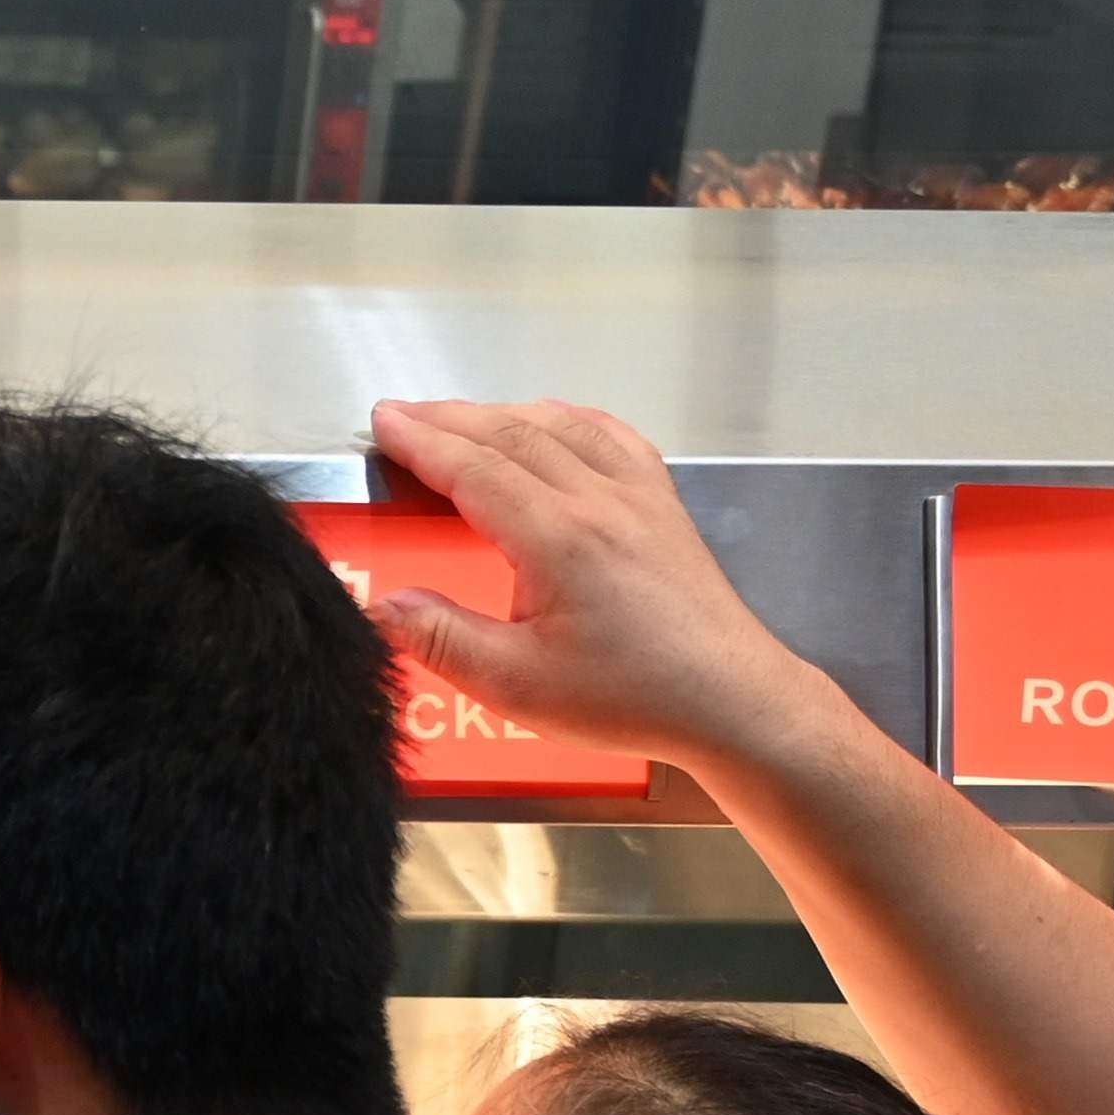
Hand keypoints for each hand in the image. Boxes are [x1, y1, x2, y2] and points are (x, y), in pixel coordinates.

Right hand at [360, 398, 848, 777]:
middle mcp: (601, 499)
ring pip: (562, 426)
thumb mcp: (517, 685)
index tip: (384, 424)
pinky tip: (553, 423)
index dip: (422, 441)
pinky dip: (569, 419)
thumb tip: (383, 606)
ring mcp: (641, 495)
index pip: (475, 468)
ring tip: (459, 418)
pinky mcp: (665, 506)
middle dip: (449, 418)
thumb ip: (443, 640)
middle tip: (401, 415)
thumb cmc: (629, 698)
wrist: (731, 701)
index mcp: (559, 537)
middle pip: (513, 434)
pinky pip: (612, 436)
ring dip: (501, 413)